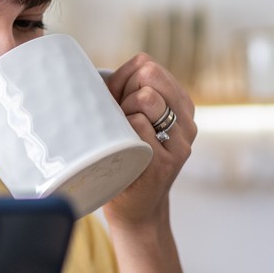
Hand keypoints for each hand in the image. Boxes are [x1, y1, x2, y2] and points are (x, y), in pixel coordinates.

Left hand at [102, 53, 197, 226]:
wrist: (136, 207)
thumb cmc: (124, 155)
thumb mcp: (132, 118)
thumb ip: (123, 92)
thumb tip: (86, 72)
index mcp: (181, 104)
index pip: (146, 65)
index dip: (122, 80)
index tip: (118, 104)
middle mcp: (187, 120)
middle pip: (148, 75)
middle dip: (124, 93)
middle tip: (120, 121)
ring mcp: (180, 142)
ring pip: (145, 98)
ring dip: (123, 112)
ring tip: (123, 135)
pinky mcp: (166, 162)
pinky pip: (137, 125)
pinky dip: (122, 132)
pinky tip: (123, 150)